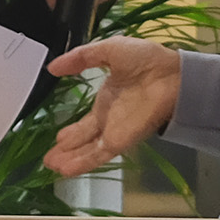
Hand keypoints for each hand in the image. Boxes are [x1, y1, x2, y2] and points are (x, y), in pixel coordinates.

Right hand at [42, 38, 180, 178]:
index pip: (87, 120)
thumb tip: (53, 67)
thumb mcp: (109, 50)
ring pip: (88, 150)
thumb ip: (81, 58)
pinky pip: (97, 155)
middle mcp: (110, 118)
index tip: (58, 138)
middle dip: (68, 149)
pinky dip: (82, 163)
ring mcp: (115, 131)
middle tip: (49, 158)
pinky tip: (65, 170)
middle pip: (85, 138)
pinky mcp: (120, 140)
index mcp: (108, 98)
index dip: (73, 130)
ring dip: (70, 159)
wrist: (171, 76)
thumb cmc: (146, 60)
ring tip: (51, 166)